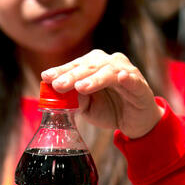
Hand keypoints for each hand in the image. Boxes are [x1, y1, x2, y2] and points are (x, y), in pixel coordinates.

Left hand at [41, 50, 163, 138]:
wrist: (135, 122)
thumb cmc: (111, 109)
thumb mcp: (88, 108)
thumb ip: (76, 101)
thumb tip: (62, 96)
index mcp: (94, 66)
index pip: (75, 66)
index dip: (60, 70)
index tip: (45, 77)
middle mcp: (109, 63)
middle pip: (88, 66)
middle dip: (72, 75)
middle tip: (58, 85)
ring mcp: (125, 72)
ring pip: (107, 71)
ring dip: (93, 79)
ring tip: (80, 87)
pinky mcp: (139, 84)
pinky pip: (132, 80)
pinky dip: (127, 78)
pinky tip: (121, 77)